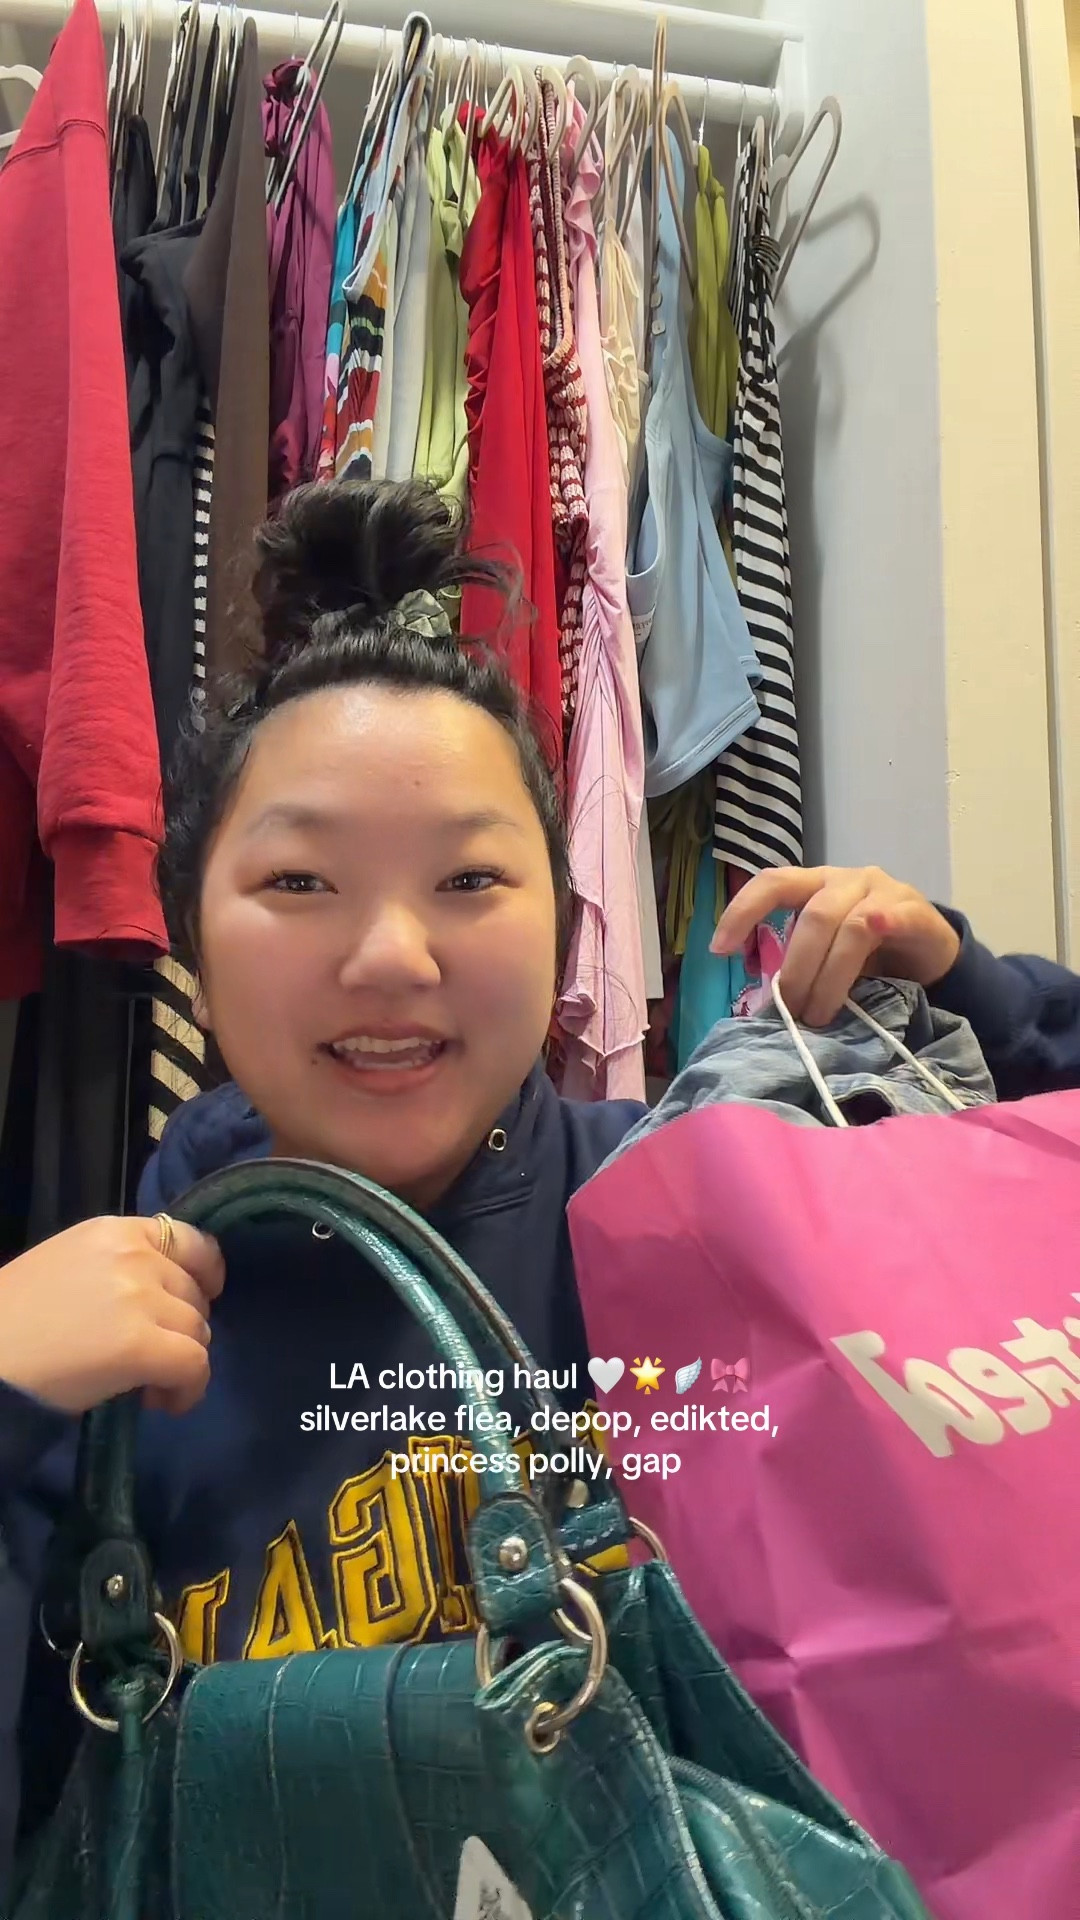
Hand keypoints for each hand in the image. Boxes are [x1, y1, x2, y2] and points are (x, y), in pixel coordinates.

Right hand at [0, 1215, 223, 1416]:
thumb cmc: (12, 1321)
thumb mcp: (67, 1266)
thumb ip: (119, 1269)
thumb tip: (164, 1300)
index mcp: (113, 1230)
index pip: (190, 1239)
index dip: (205, 1273)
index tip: (200, 1299)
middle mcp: (133, 1254)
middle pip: (195, 1293)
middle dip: (182, 1328)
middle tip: (152, 1358)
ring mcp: (140, 1297)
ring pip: (199, 1331)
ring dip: (182, 1361)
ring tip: (147, 1384)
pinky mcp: (140, 1344)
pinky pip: (195, 1366)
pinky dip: (188, 1390)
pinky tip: (161, 1402)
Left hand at [712, 865, 961, 1026]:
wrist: (932, 953)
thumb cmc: (871, 954)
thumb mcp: (828, 954)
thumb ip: (801, 962)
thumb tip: (766, 1003)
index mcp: (817, 884)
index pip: (773, 883)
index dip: (743, 911)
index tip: (720, 949)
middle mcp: (846, 880)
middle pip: (812, 917)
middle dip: (796, 969)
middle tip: (790, 1010)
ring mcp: (883, 892)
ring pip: (848, 927)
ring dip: (829, 977)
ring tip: (820, 1015)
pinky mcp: (916, 910)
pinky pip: (894, 916)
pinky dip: (881, 924)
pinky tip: (875, 938)